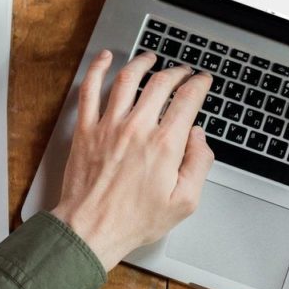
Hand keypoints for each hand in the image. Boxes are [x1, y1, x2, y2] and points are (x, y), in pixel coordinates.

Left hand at [51, 50, 214, 270]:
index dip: (199, 84)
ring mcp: (109, 126)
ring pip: (127, 79)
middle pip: (160, 83)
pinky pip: (89, 90)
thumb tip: (199, 137)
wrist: (91, 229)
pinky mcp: (86, 130)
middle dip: (177, 72)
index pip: (187, 100)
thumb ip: (199, 165)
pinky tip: (105, 59)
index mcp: (164, 145)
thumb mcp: (184, 202)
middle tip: (182, 72)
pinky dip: (97, 69)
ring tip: (151, 58)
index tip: (202, 81)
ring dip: (142, 63)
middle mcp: (137, 129)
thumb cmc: (135, 220)